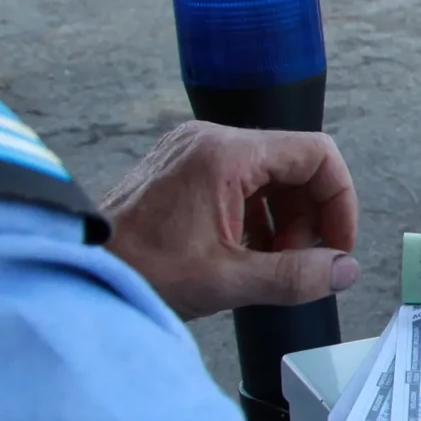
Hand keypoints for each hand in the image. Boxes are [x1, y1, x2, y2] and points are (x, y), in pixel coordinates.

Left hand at [102, 123, 360, 320]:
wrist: (75, 271)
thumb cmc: (138, 271)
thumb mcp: (227, 280)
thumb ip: (295, 276)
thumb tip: (345, 271)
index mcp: (225, 155)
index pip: (316, 154)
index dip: (339, 200)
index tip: (337, 246)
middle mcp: (210, 141)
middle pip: (294, 164)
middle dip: (310, 215)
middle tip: (301, 263)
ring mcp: (193, 151)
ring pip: (268, 175)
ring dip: (285, 220)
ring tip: (272, 264)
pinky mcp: (182, 168)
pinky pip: (240, 182)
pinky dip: (257, 216)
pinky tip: (247, 254)